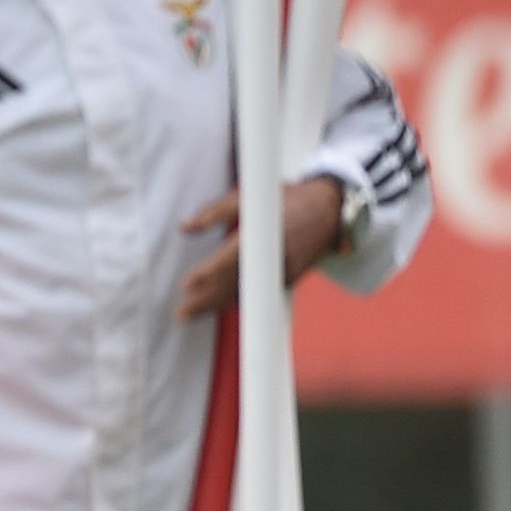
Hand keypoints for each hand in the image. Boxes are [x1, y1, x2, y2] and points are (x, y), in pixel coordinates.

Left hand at [176, 175, 348, 322]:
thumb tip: (183, 227)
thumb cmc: (284, 199)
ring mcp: (285, 269)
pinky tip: (216, 306)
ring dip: (217, 304)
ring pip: (247, 292)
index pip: (231, 257)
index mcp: (262, 232)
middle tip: (180, 314)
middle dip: (206, 300)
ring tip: (188, 315)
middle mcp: (274, 255)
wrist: (330, 208)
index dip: (209, 272)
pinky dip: (238, 299)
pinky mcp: (291, 277)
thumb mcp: (248, 196)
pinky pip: (260, 291)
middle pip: (235, 282)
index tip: (187, 284)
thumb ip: (214, 212)